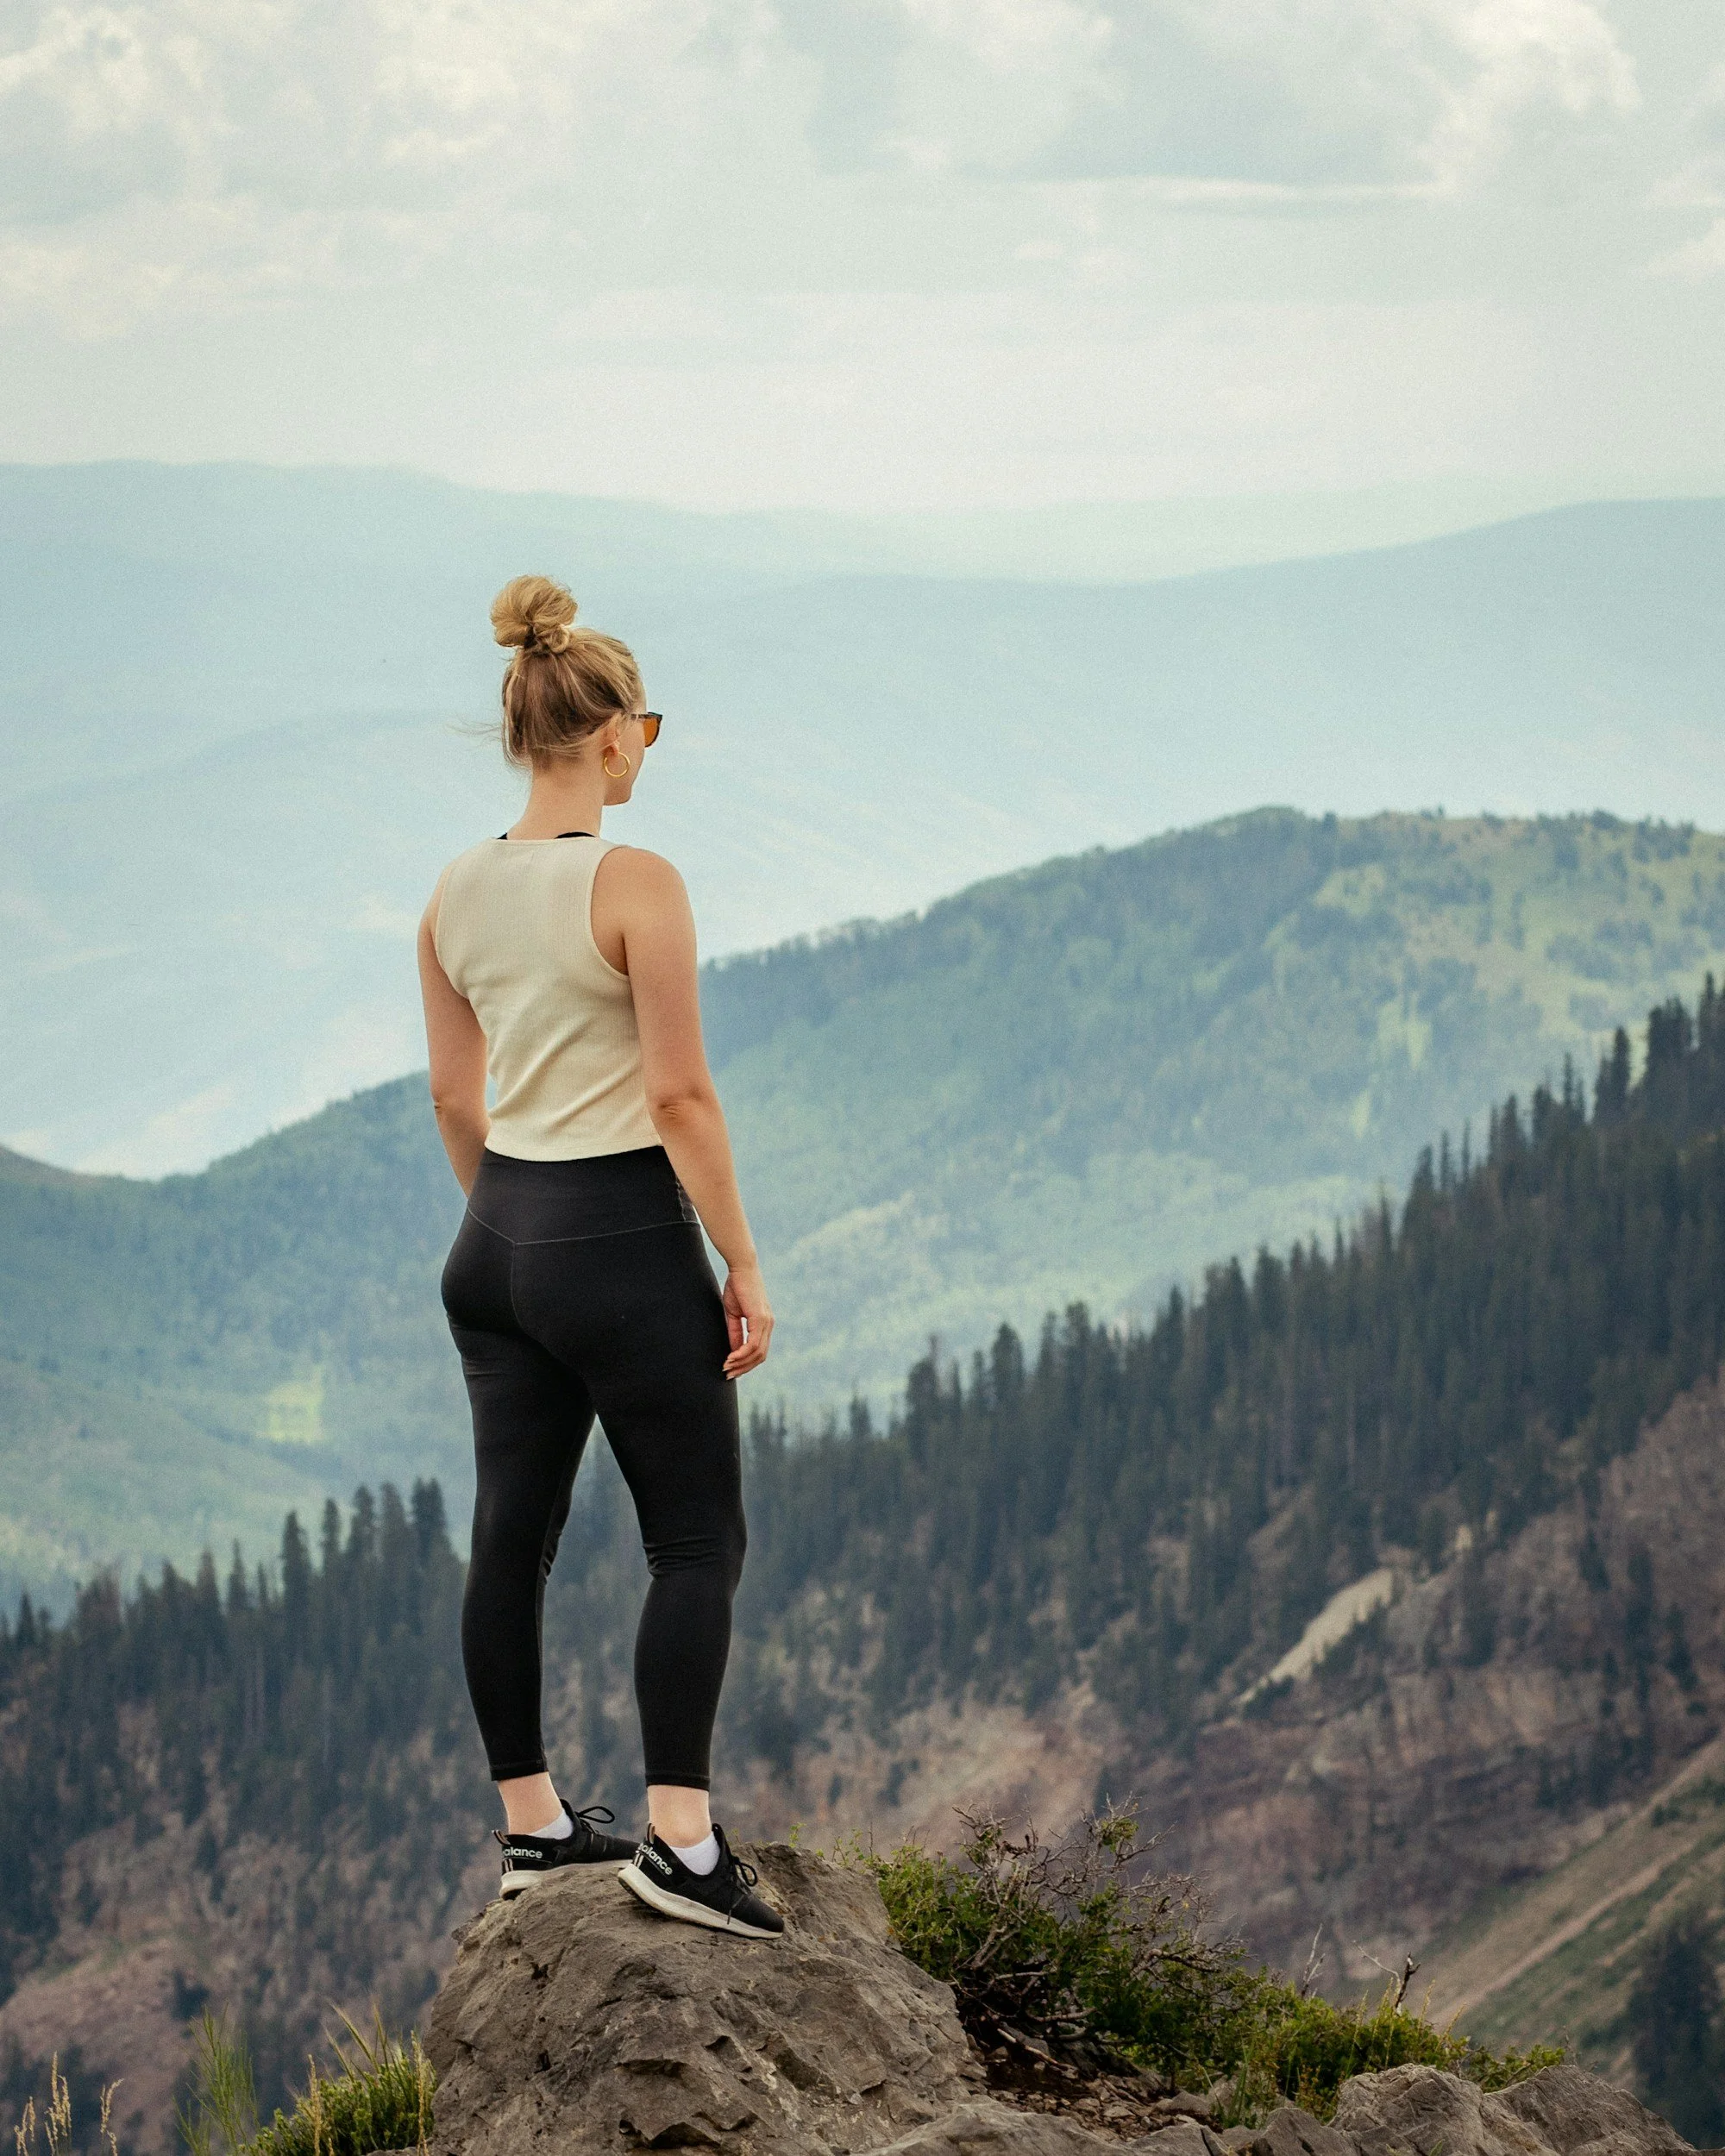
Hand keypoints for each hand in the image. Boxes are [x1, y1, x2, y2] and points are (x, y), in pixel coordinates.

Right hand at [721, 1262, 772, 1378]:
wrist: (741, 1268)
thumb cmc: (737, 1287)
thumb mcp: (734, 1314)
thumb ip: (735, 1332)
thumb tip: (734, 1352)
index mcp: (764, 1324)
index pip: (759, 1351)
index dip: (745, 1363)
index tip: (731, 1369)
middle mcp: (769, 1325)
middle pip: (760, 1356)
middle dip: (744, 1368)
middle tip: (727, 1374)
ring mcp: (766, 1322)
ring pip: (757, 1353)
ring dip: (741, 1363)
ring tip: (726, 1368)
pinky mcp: (760, 1318)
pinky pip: (753, 1343)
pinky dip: (741, 1354)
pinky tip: (730, 1358)